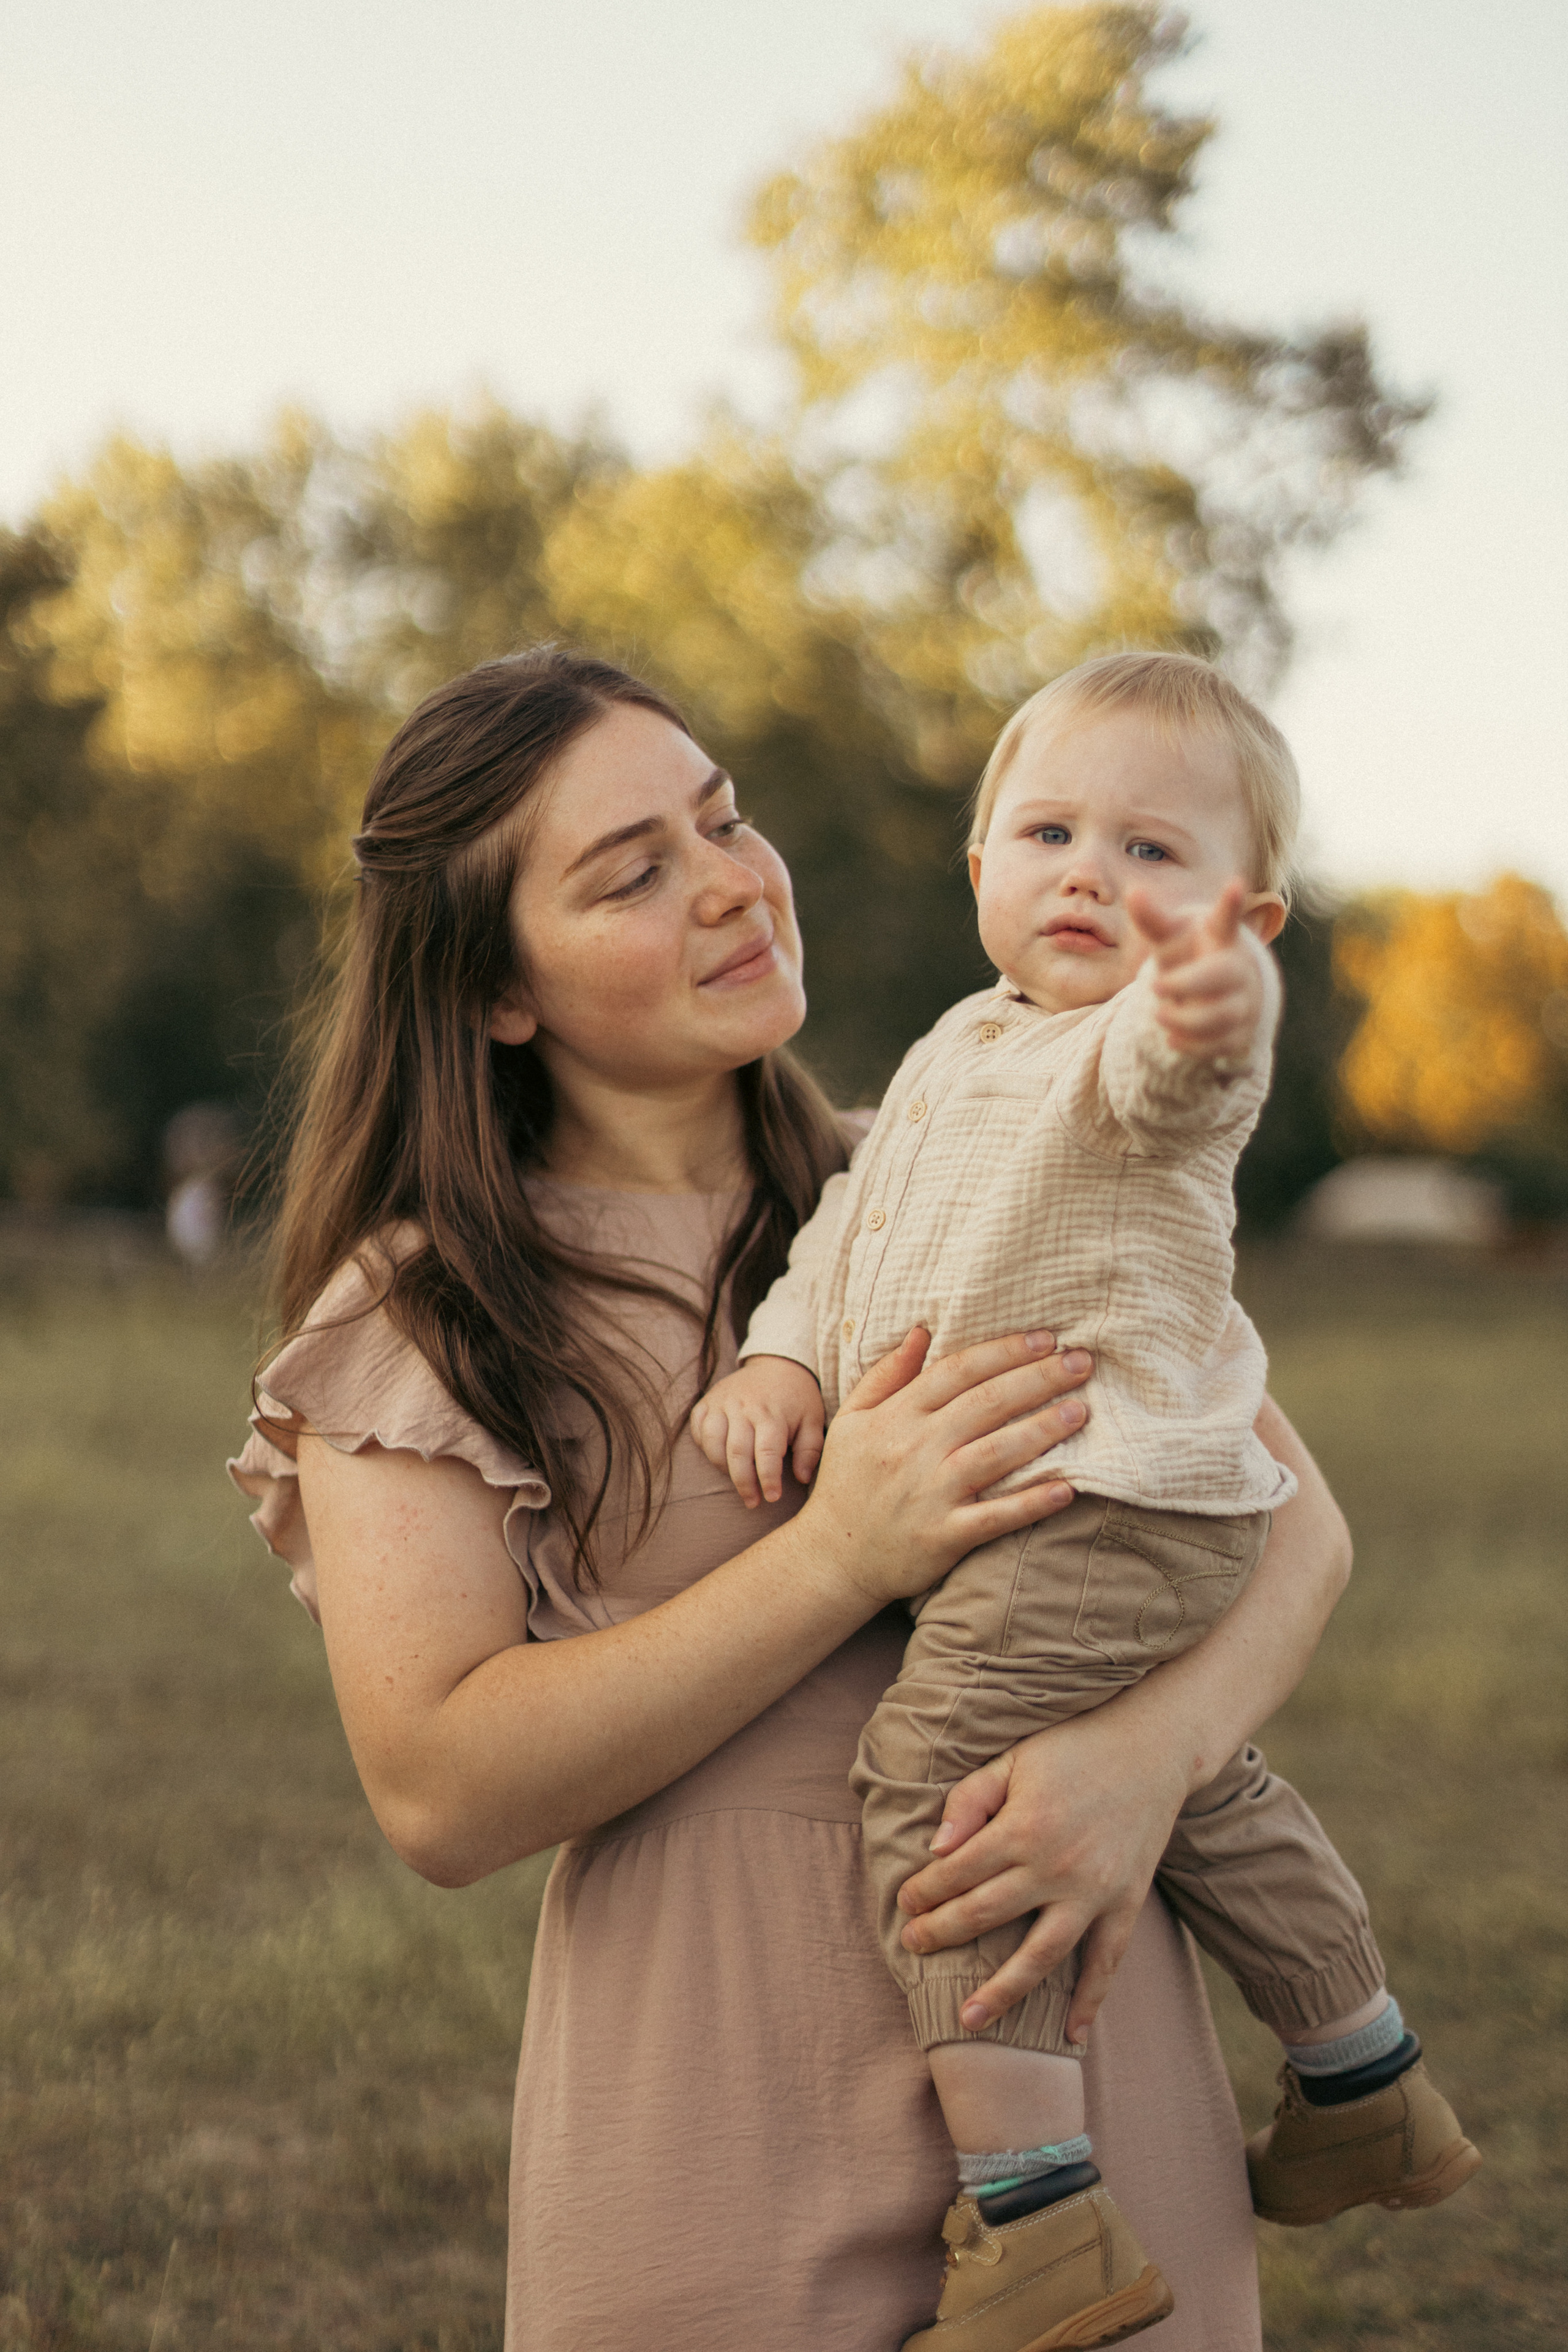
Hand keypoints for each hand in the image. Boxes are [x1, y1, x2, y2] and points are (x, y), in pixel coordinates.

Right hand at [690, 1357, 826, 1507]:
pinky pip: (698, 1429)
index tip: (772, 1498)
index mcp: (772, 1414)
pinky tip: (720, 1457)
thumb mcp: (813, 1420)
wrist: (777, 1363)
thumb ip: (809, 1450)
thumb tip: (802, 1478)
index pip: (767, 1453)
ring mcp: (722, 1403)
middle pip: (737, 1452)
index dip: (768, 1479)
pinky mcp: (708, 1401)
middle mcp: (744, 1407)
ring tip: (738, 1479)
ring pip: (712, 1442)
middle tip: (753, 1502)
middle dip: (744, 1483)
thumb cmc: (797, 1398)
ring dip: (722, 1467)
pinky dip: (705, 1446)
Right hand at [800, 1328, 1091, 1608]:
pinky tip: (1068, 1489)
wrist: (830, 1558)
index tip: (1047, 1338)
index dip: (1005, 1350)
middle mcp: (914, 1449)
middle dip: (1039, 1378)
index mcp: (895, 1416)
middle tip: (1083, 1362)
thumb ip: (887, 1374)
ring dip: (1043, 1430)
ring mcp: (929, 1494)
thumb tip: (923, 1331)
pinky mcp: (942, 1537)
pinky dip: (1032, 1503)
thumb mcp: (852, 1420)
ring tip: (1082, 1412)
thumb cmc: (847, 1484)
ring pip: (996, 1453)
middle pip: (986, 1403)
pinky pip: (995, 1517)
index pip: (959, 1370)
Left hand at [893, 1701, 1188, 2040]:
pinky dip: (1090, 2000)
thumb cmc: (1073, 1747)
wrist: (1152, 1747)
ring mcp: (1094, 1891)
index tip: (904, 1903)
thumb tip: (935, 1849)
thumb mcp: (1014, 1760)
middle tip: (913, 1948)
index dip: (925, 1891)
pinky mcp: (1125, 1903)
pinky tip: (1070, 2035)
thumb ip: (971, 1801)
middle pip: (985, 1915)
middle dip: (942, 1934)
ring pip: (1040, 1956)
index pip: (958, 1872)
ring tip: (967, 2020)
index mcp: (1023, 1828)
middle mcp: (1056, 1867)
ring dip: (1002, 1992)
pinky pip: (1106, 1962)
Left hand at [1126, 878, 1265, 1064]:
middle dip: (1189, 983)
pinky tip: (1171, 1039)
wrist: (1222, 988)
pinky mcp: (1239, 1031)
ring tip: (1159, 1015)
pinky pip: (1222, 1043)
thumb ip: (1152, 918)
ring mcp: (1243, 1000)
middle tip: (1155, 986)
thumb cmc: (1192, 952)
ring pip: (1224, 1014)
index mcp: (1221, 937)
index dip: (1231, 904)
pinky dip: (1196, 1045)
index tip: (1235, 884)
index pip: (1227, 918)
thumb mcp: (1171, 935)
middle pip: (1223, 975)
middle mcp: (1238, 967)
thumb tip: (1133, 891)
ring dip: (1188, 1018)